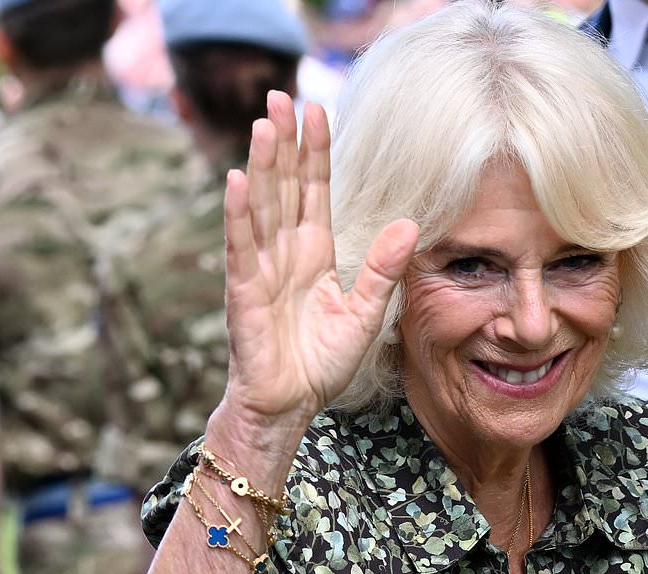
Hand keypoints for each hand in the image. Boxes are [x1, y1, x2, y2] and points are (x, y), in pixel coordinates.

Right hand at [219, 93, 418, 429]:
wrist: (290, 405)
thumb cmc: (322, 361)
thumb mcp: (365, 313)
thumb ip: (384, 270)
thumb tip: (410, 226)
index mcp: (314, 252)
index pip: (314, 190)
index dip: (315, 151)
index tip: (318, 107)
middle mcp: (285, 252)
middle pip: (284, 186)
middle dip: (284, 142)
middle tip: (281, 95)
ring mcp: (261, 268)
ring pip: (262, 207)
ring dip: (262, 166)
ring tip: (264, 124)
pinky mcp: (244, 292)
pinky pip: (241, 248)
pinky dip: (238, 215)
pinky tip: (237, 181)